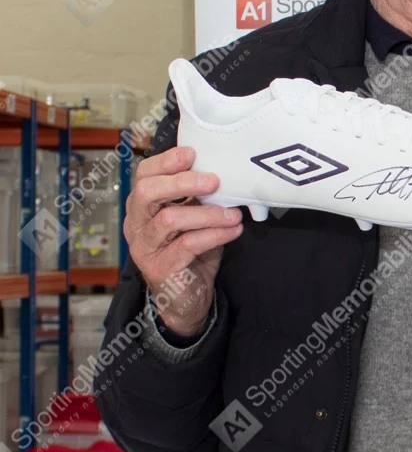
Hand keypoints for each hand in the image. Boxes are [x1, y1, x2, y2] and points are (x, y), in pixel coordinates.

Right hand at [123, 146, 242, 335]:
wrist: (187, 298)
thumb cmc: (191, 252)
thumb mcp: (194, 217)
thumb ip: (199, 195)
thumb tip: (224, 169)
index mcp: (142, 206)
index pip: (143, 175)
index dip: (166, 161)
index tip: (193, 153)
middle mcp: (137, 224)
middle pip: (146, 192)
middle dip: (181, 182)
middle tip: (214, 181)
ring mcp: (145, 247)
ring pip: (169, 219)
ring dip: (208, 213)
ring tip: (234, 213)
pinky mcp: (160, 268)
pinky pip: (188, 244)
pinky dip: (215, 234)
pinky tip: (234, 230)